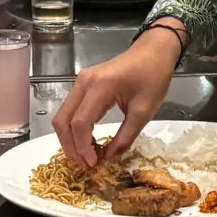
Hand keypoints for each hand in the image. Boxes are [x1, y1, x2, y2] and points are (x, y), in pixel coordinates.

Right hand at [53, 24, 183, 167]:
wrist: (153, 50)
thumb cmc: (153, 76)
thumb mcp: (145, 111)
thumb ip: (126, 137)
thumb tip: (110, 158)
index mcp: (101, 86)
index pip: (80, 122)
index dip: (83, 147)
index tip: (94, 164)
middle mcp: (84, 83)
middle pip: (63, 120)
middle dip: (70, 147)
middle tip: (86, 165)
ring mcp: (81, 82)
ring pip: (63, 116)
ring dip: (70, 139)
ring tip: (86, 156)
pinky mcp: (83, 84)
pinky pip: (70, 110)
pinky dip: (74, 129)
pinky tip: (88, 141)